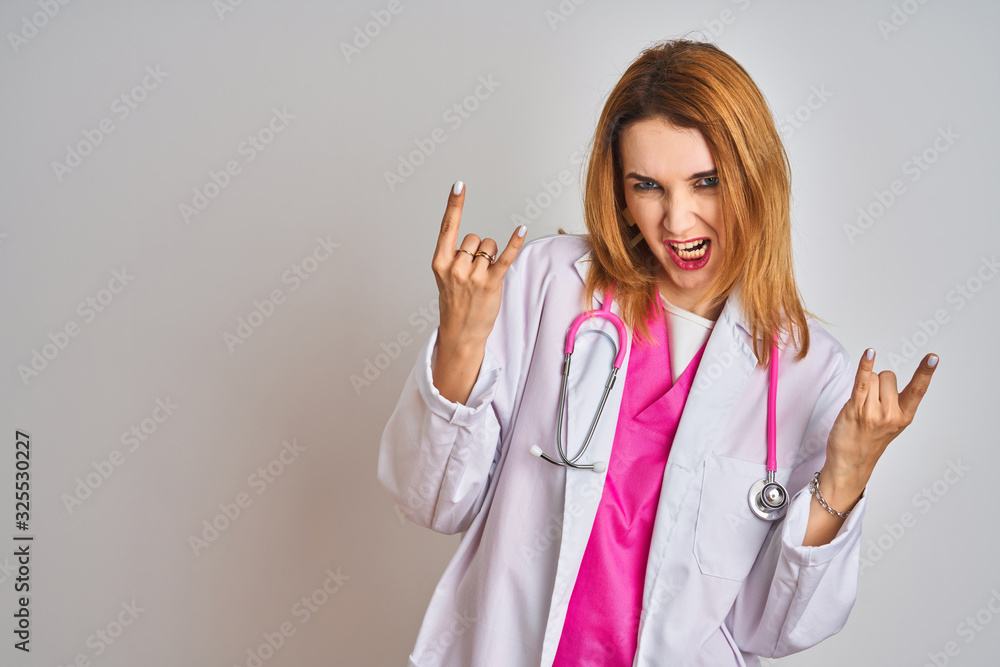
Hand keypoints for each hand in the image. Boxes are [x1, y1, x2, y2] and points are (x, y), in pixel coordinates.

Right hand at [431, 181, 525, 346]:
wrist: (460, 334)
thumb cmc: (455, 304)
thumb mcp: (446, 278)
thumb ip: (455, 257)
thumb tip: (476, 242)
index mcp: (440, 263)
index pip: (448, 227)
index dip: (454, 205)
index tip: (459, 186)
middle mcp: (455, 267)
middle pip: (474, 238)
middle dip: (478, 250)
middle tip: (474, 273)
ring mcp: (473, 276)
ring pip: (489, 246)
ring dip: (490, 258)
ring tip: (483, 279)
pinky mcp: (491, 283)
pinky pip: (505, 257)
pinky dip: (514, 242)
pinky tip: (521, 229)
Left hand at [822, 349, 939, 504]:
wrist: (849, 463)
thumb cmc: (867, 440)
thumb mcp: (891, 424)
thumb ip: (894, 403)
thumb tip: (885, 376)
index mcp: (904, 416)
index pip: (918, 389)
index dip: (925, 372)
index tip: (933, 358)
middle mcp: (892, 414)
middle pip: (887, 376)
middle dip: (877, 382)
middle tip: (870, 403)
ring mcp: (874, 412)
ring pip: (872, 377)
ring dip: (864, 385)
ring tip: (860, 405)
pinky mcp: (856, 409)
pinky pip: (862, 382)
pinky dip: (865, 366)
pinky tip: (870, 354)